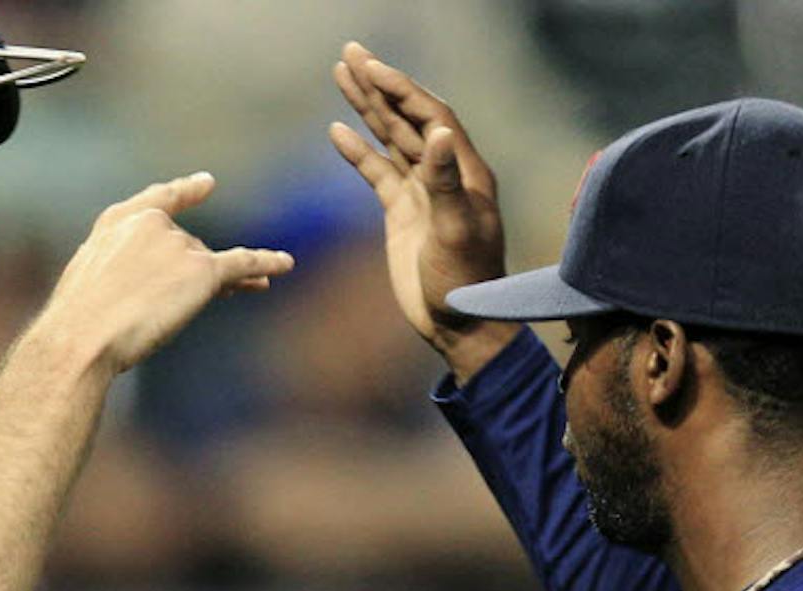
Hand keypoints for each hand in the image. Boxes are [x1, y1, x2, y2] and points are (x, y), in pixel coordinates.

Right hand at [37, 172, 294, 375]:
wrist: (84, 337)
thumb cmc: (80, 322)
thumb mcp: (94, 281)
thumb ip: (123, 269)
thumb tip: (158, 285)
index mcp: (118, 222)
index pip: (160, 200)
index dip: (186, 192)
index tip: (207, 183)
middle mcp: (151, 224)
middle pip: (189, 246)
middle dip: (197, 273)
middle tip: (198, 299)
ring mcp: (178, 244)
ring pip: (211, 264)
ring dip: (223, 282)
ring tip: (245, 291)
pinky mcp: (202, 270)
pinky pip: (243, 263)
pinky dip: (267, 262)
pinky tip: (286, 264)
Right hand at [329, 42, 519, 380]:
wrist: (459, 324)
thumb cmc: (466, 282)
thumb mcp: (456, 231)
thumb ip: (446, 182)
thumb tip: (440, 132)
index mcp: (465, 172)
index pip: (432, 117)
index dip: (403, 90)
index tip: (373, 68)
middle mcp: (445, 174)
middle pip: (408, 117)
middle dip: (380, 84)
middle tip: (350, 53)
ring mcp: (421, 192)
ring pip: (391, 139)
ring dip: (367, 107)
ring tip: (342, 74)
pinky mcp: (402, 213)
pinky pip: (377, 173)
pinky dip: (358, 152)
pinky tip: (337, 130)